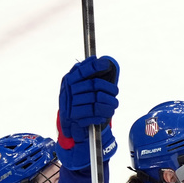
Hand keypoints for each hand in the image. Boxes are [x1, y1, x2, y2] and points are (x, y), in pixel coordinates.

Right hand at [56, 55, 119, 169]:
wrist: (68, 122)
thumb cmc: (77, 99)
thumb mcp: (78, 83)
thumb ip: (87, 71)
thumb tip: (99, 60)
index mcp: (69, 80)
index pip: (82, 71)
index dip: (94, 67)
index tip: (105, 64)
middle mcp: (68, 91)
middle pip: (94, 85)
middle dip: (109, 88)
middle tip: (115, 92)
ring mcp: (71, 105)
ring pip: (97, 101)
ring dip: (110, 103)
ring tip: (114, 104)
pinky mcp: (75, 118)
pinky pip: (94, 114)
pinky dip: (103, 114)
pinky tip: (105, 114)